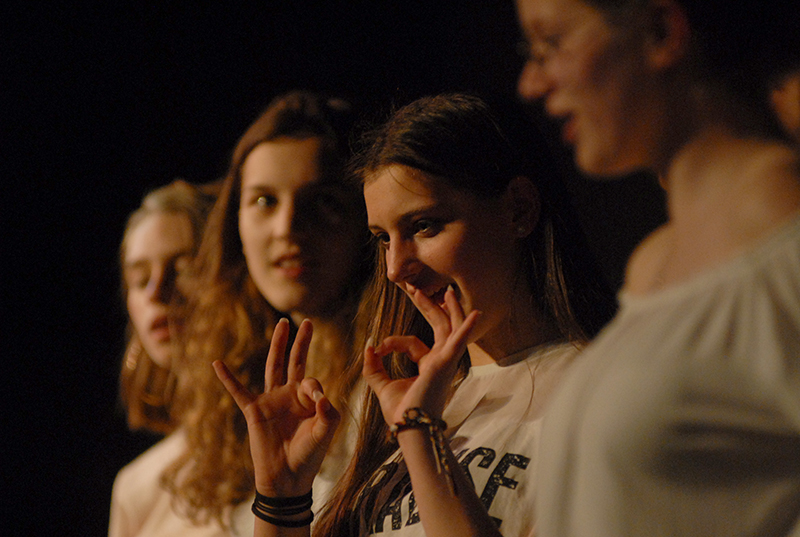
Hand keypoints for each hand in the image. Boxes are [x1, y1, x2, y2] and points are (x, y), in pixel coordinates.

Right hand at [213, 318, 339, 495]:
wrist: (288, 479)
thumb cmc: (309, 456)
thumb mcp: (325, 433)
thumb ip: (327, 413)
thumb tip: (321, 396)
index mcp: (308, 400)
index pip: (312, 380)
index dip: (314, 388)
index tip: (317, 402)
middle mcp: (290, 395)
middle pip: (295, 362)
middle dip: (301, 342)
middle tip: (307, 321)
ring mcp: (271, 401)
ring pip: (274, 367)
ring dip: (277, 346)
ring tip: (282, 325)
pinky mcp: (254, 411)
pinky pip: (238, 391)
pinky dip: (227, 378)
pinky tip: (217, 363)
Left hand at [363, 286, 479, 425]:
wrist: (408, 428)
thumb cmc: (400, 412)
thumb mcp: (381, 385)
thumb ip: (373, 366)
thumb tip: (368, 345)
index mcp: (429, 365)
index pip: (412, 342)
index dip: (393, 342)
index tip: (378, 349)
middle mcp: (440, 361)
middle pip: (438, 327)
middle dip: (429, 307)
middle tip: (418, 289)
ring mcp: (445, 362)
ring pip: (451, 329)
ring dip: (449, 309)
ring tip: (447, 291)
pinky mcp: (444, 364)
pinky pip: (458, 342)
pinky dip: (466, 328)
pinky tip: (475, 314)